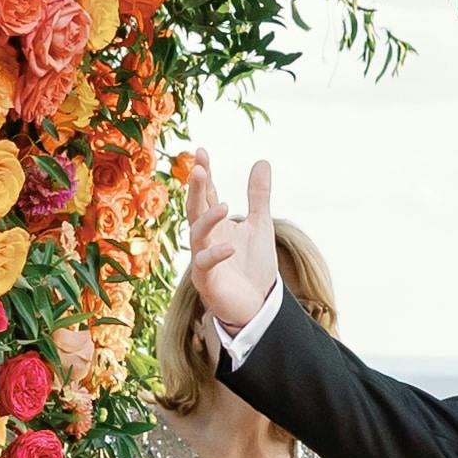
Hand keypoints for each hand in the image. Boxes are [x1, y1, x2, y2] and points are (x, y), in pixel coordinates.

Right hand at [179, 157, 279, 358]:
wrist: (256, 304)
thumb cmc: (253, 266)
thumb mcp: (260, 225)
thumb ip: (258, 196)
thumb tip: (262, 161)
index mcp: (216, 224)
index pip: (206, 194)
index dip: (204, 174)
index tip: (201, 152)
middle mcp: (205, 239)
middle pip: (195, 209)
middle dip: (196, 190)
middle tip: (198, 168)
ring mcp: (202, 259)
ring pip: (196, 235)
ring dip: (207, 220)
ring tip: (223, 206)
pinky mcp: (206, 281)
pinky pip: (206, 265)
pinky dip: (217, 254)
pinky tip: (230, 246)